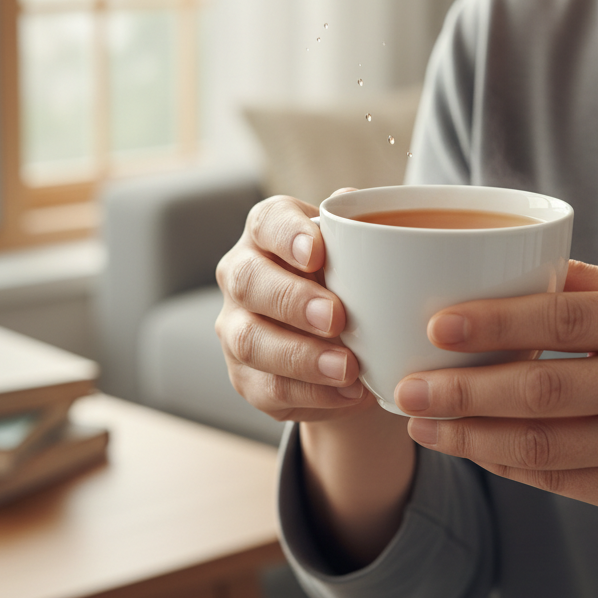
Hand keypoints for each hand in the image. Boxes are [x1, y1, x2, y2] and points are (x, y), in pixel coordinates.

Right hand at [215, 193, 373, 421]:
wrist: (346, 348)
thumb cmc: (350, 284)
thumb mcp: (360, 255)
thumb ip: (362, 232)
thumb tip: (361, 203)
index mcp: (268, 233)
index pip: (268, 222)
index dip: (289, 235)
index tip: (318, 252)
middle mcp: (242, 275)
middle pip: (249, 281)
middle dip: (291, 299)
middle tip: (336, 317)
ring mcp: (236, 328)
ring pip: (251, 341)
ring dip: (301, 356)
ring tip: (348, 368)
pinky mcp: (245, 377)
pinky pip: (268, 387)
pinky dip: (311, 394)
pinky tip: (348, 392)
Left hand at [394, 261, 597, 533]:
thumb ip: (585, 284)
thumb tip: (502, 262)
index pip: (563, 320)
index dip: (495, 323)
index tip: (436, 325)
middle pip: (542, 392)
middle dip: (461, 393)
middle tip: (405, 389)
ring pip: (541, 447)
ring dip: (469, 437)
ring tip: (420, 425)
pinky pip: (556, 480)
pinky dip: (503, 464)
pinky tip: (467, 446)